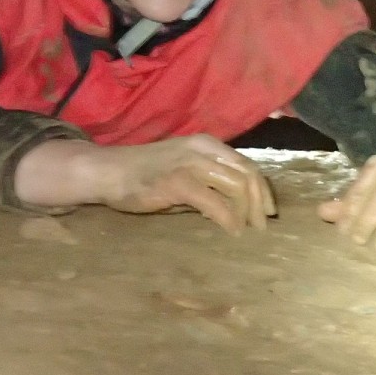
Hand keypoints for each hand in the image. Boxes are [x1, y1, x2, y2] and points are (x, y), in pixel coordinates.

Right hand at [17, 136, 274, 233]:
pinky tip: (231, 231)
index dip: (262, 189)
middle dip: (259, 203)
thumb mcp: (182, 169)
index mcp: (207, 144)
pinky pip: (214, 201)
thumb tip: (235, 205)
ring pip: (236, 185)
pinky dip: (228, 218)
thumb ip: (207, 180)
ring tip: (247, 230)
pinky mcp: (177, 182)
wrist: (108, 171)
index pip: (247, 164)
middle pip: (247, 174)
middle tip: (262, 226)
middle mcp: (202, 149)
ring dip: (247, 212)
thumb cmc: (143, 175)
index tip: (267, 211)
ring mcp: (190, 164)